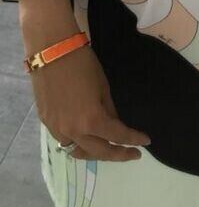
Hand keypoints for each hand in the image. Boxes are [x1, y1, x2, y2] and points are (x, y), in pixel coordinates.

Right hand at [19, 0, 151, 161]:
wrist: (51, 51)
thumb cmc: (82, 64)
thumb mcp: (103, 87)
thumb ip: (110, 111)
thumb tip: (115, 126)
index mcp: (91, 120)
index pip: (118, 136)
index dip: (133, 140)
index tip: (145, 142)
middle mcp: (73, 131)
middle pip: (98, 152)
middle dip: (118, 155)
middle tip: (133, 154)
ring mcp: (56, 129)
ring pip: (77, 152)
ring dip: (95, 153)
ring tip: (109, 150)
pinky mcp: (45, 123)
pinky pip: (64, 141)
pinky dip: (77, 144)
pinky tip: (86, 139)